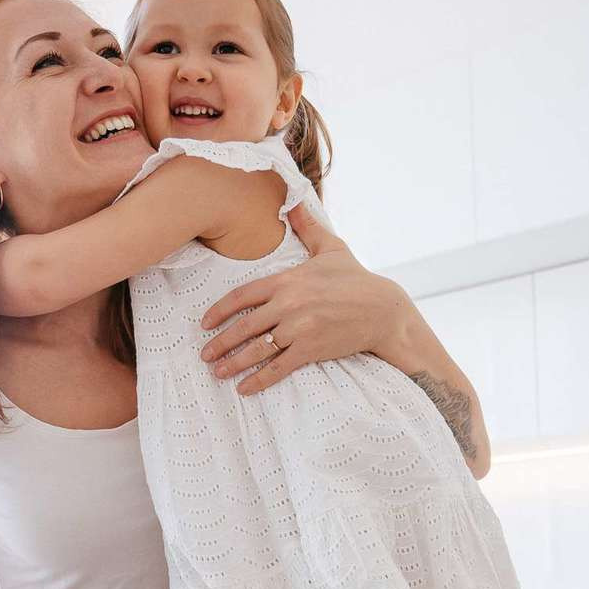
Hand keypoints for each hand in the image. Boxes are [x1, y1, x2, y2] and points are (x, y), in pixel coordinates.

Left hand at [199, 209, 416, 394]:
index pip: (243, 296)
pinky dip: (260, 380)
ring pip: (258, 349)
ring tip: (218, 371)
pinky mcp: (311, 349)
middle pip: (245, 326)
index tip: (205, 323)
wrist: (383, 310)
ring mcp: (299, 328)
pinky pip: (279, 368)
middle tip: (204, 354)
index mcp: (288, 280)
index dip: (220, 311)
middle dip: (221, 342)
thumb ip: (307, 226)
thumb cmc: (356, 278)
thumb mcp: (331, 247)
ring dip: (234, 363)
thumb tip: (292, 200)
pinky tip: (245, 389)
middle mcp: (289, 304)